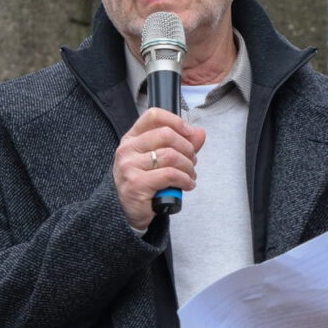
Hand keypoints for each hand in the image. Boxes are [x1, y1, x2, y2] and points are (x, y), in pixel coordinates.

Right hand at [113, 108, 205, 230]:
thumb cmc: (145, 183)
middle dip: (187, 149)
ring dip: (188, 167)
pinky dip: (185, 180)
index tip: (189, 133)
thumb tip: (199, 133)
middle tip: (192, 161)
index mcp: (132, 139)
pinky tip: (187, 185)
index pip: (153, 116)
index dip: (176, 121)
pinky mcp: (136, 184)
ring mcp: (129, 166)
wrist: (129, 212)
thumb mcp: (161, 160)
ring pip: (171, 156)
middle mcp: (127, 149)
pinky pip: (170, 175)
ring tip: (190, 176)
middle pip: (166, 134)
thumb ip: (181, 145)